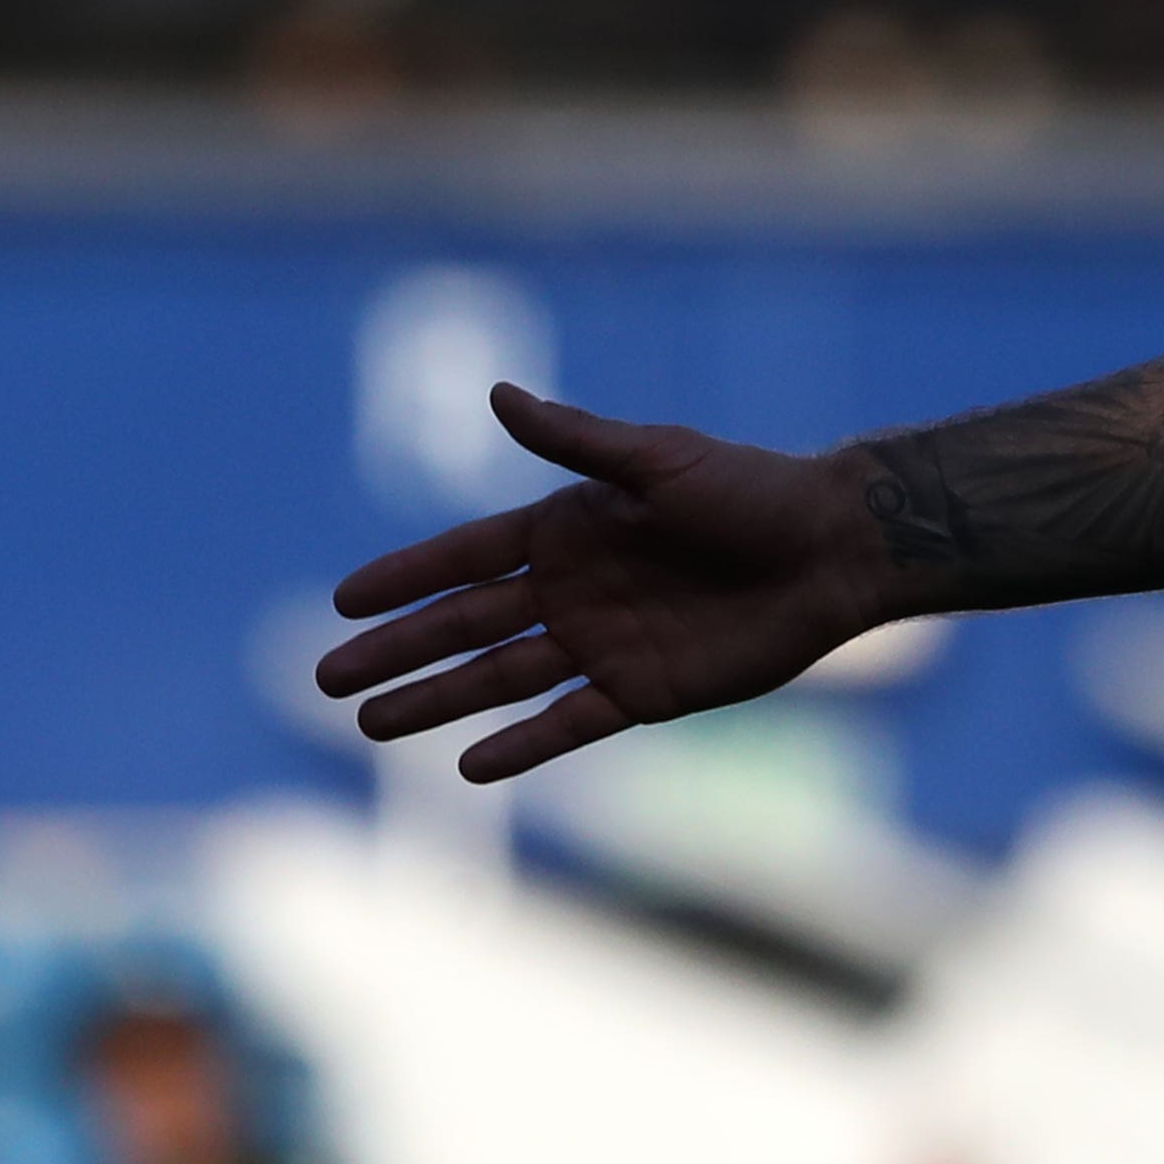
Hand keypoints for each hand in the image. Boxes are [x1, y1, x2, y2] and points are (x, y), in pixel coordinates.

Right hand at [315, 386, 900, 780]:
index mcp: (569, 529)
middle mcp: (574, 590)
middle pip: (466, 624)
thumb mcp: (659, 461)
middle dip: (398, 650)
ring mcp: (604, 644)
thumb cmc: (754, 492)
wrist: (836, 550)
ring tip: (370, 725)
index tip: (342, 602)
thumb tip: (496, 396)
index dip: (405, 579)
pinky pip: (569, 724)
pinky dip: (521, 745)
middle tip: (327, 678)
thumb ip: (576, 442)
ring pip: (501, 678)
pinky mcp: (645, 693)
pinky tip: (467, 768)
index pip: (465, 557)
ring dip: (438, 701)